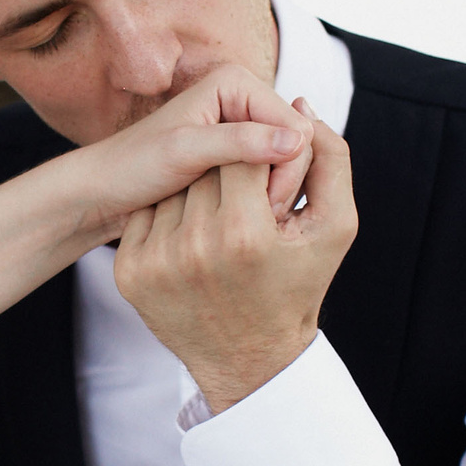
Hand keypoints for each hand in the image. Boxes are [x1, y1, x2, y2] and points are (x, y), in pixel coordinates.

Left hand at [73, 64, 312, 241]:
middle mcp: (244, 98)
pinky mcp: (238, 154)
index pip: (296, 126)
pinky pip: (271, 177)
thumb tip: (296, 141)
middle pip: (297, 144)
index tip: (267, 209)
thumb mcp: (185, 152)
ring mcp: (243, 127)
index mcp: (235, 81)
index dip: (289, 168)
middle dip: (284, 183)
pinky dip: (265, 200)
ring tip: (252, 225)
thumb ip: (238, 144)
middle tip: (263, 222)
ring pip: (287, 165)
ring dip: (275, 195)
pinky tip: (247, 222)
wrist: (106, 189)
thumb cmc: (135, 166)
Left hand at [114, 105, 355, 412]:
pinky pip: (148, 220)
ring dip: (197, 199)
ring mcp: (155, 261)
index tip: (270, 197)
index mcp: (244, 231)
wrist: (248, 359)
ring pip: (175, 191)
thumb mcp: (335, 227)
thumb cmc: (298, 287)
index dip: (264, 166)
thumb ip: (330, 159)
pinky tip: (192, 249)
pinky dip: (168, 223)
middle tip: (245, 214)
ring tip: (219, 232)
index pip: (245, 154)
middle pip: (208, 170)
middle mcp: (193, 246)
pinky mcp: (130, 275)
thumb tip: (299, 107)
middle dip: (229, 182)